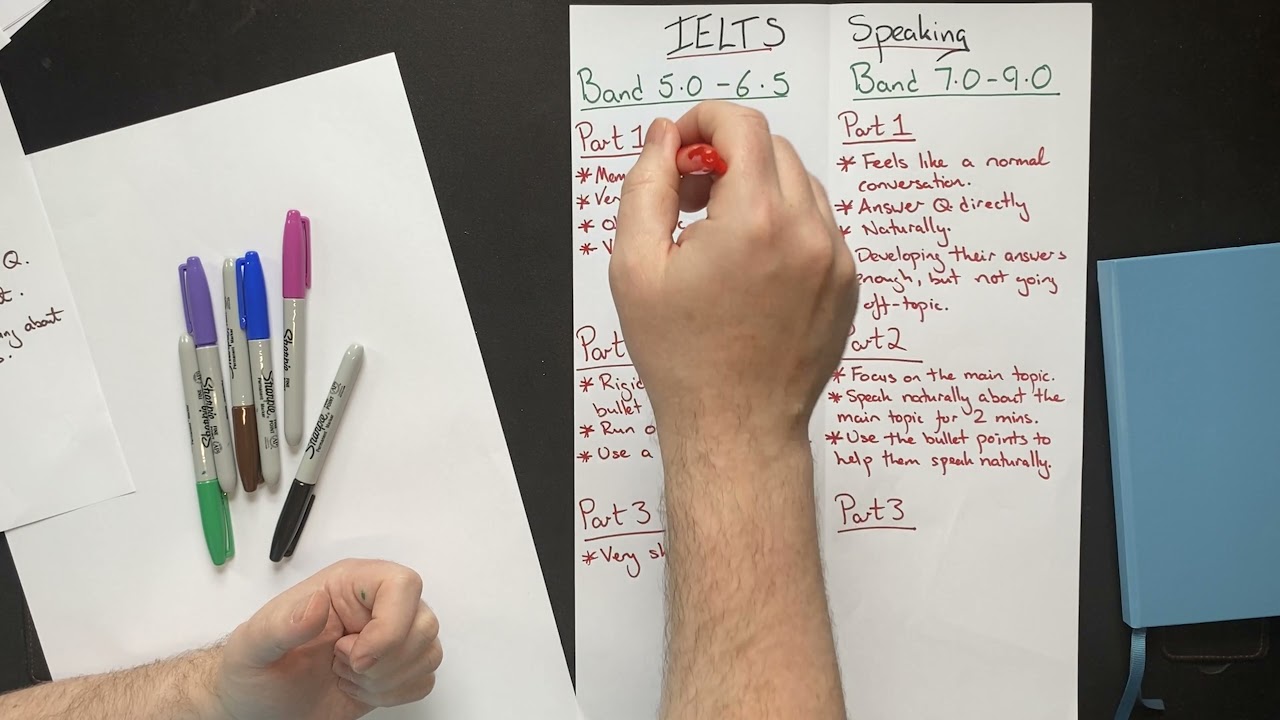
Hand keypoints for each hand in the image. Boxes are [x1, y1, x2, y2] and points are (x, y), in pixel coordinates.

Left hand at [214, 559, 442, 719]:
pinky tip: (360, 688)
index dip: (391, 624)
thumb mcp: (253, 647)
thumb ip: (282, 626)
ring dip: (387, 679)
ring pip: (429, 651)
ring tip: (346, 676)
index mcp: (348, 584)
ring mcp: (390, 636)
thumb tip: (317, 605)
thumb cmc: (254, 671)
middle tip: (342, 667)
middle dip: (385, 661)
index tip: (357, 656)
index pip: (402, 584)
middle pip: (423, 622)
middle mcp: (376, 604)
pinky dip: (395, 693)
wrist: (258, 706)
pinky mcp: (396, 668)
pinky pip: (424, 678)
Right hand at [610, 101, 858, 449]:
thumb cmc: (680, 356)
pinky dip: (784, 225)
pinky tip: (751, 270)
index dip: (703, 122)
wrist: (735, 426)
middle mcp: (807, 231)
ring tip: (719, 241)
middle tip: (690, 203)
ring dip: (757, 190)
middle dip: (726, 158)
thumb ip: (647, 185)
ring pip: (799, 184)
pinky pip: (818, 225)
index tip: (681, 150)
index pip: (742, 126)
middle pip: (772, 149)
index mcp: (754, 220)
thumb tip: (665, 137)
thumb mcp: (634, 266)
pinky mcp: (847, 282)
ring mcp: (836, 258)